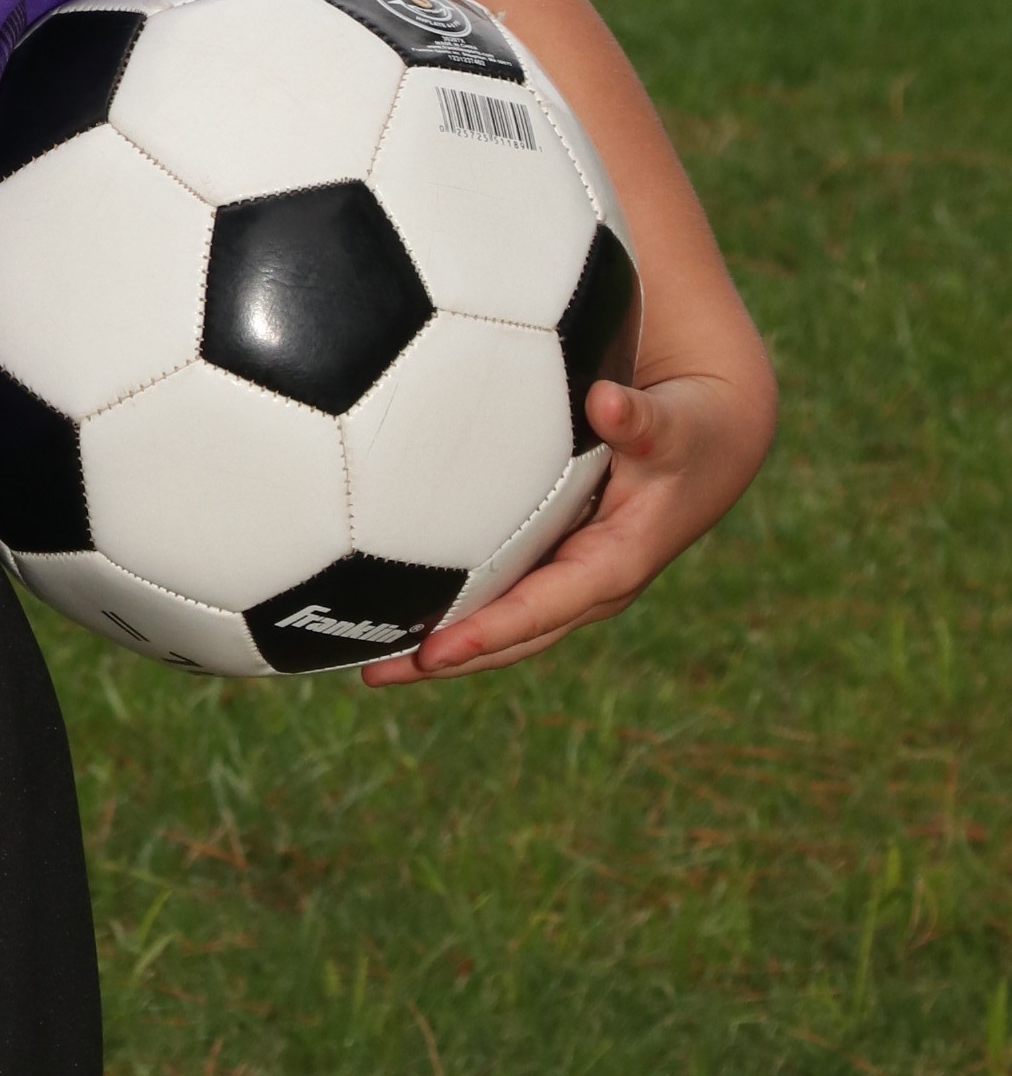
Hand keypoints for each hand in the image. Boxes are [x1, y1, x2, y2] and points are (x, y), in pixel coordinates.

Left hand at [361, 360, 775, 686]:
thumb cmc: (688, 431)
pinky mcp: (553, 564)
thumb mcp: (672, 425)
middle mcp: (588, 587)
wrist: (710, 444)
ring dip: (439, 648)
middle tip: (372, 674)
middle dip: (446, 660)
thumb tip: (608, 401)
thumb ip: (641, 419)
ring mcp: (569, 581)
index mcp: (614, 564)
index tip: (433, 652)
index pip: (542, 609)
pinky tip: (391, 607)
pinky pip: (498, 598)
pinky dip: (451, 612)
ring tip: (366, 661)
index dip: (489, 632)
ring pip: (500, 627)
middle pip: (510, 638)